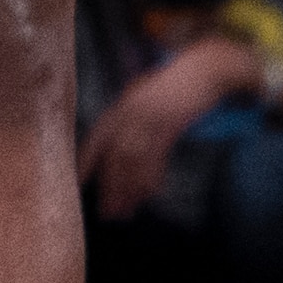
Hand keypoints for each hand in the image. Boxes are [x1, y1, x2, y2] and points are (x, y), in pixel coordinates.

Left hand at [79, 34, 255, 218]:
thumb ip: (129, 119)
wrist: (204, 70)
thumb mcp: (144, 98)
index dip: (86, 161)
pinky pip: (158, 155)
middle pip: (114, 155)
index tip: (78, 184)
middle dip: (110, 186)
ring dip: (129, 188)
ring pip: (134, 159)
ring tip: (125, 211)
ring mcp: (151, 117)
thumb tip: (118, 150)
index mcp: (120, 107)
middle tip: (108, 212)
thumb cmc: (172, 85)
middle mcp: (130, 112)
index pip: (95, 138)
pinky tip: (149, 193)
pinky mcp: (173, 123)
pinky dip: (152, 175)